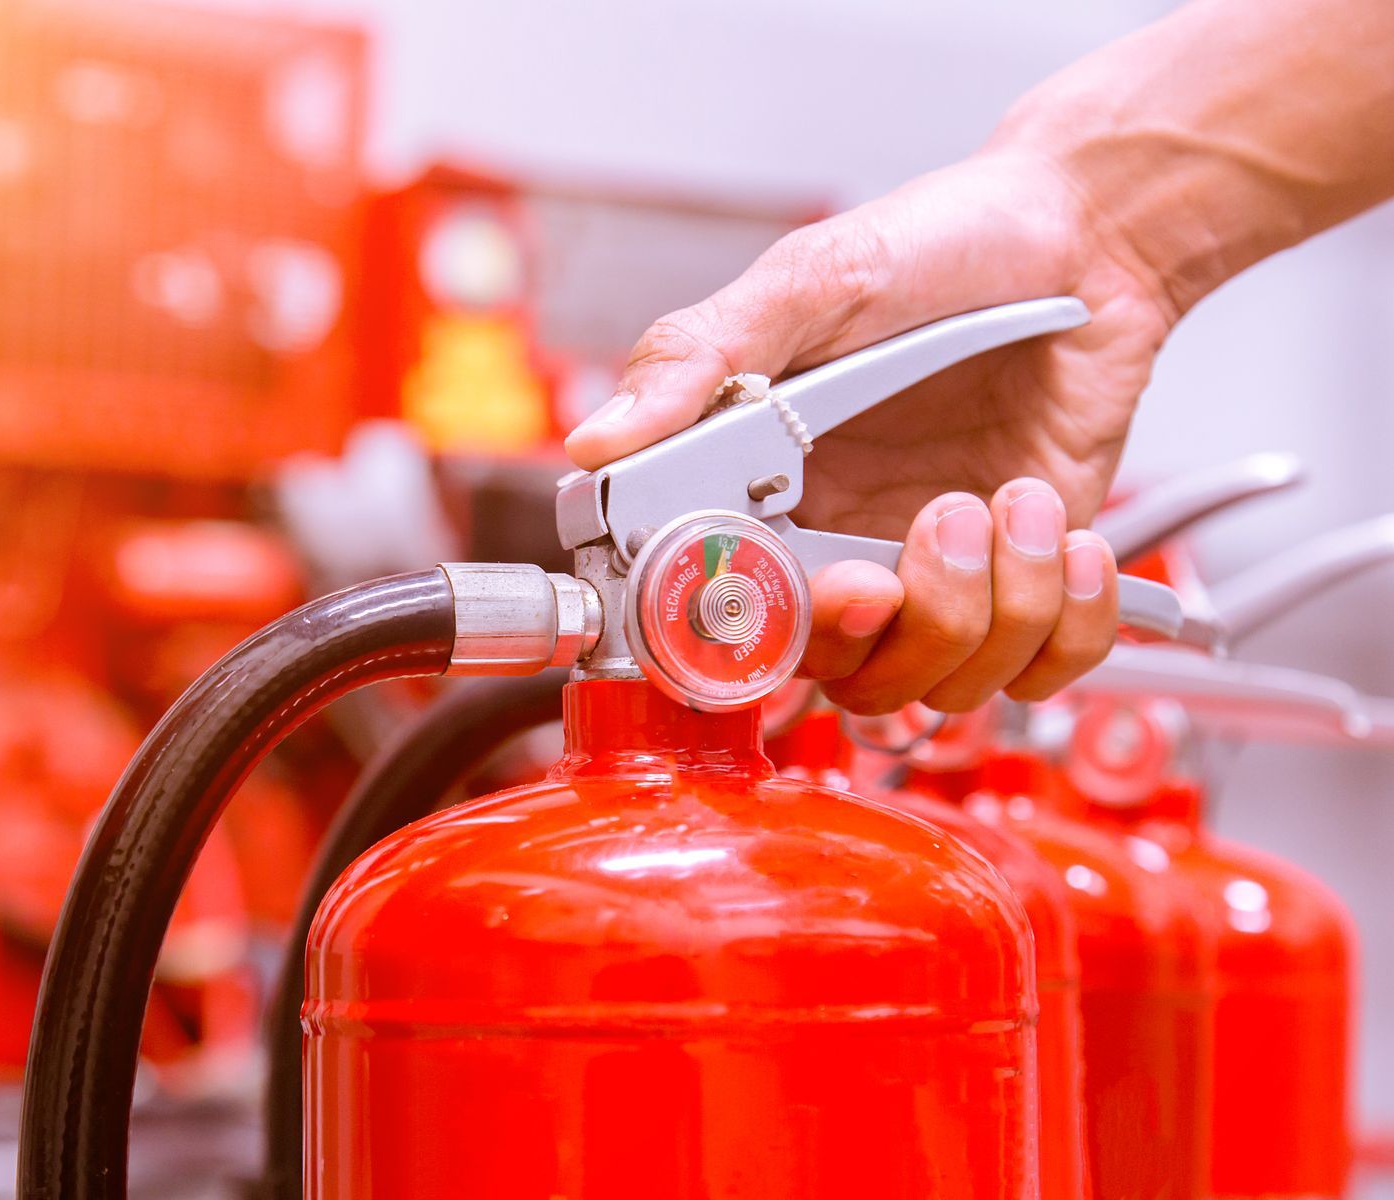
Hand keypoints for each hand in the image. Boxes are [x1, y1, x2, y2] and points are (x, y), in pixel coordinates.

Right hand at [567, 151, 1173, 712]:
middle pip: (848, 678)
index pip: (732, 621)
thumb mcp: (809, 281)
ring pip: (946, 684)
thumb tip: (600, 441)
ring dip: (1000, 605)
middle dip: (908, 625)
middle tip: (942, 520)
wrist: (1086, 231)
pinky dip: (1069, 619)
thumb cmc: (941, 242)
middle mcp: (843, 549)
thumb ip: (699, 357)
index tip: (834, 585)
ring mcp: (937, 575)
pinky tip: (1062, 534)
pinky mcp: (1026, 582)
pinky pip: (1042, 670)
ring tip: (1016, 502)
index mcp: (766, 494)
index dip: (776, 633)